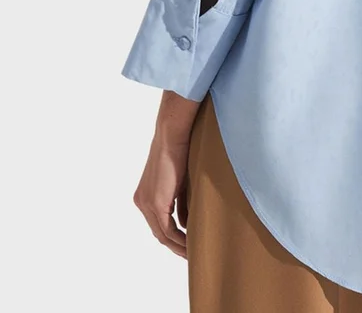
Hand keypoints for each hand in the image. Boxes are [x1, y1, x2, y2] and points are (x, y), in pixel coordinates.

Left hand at [132, 129, 190, 257]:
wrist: (173, 133)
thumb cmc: (181, 150)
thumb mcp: (181, 182)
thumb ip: (180, 202)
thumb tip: (187, 223)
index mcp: (145, 195)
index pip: (159, 223)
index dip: (173, 237)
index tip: (188, 244)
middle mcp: (141, 201)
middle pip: (159, 233)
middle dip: (176, 246)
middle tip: (192, 253)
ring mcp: (146, 203)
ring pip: (162, 234)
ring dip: (178, 245)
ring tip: (194, 252)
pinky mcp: (155, 203)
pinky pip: (167, 230)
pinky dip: (180, 239)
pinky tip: (191, 243)